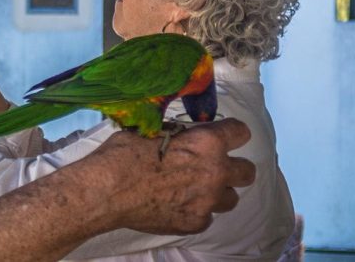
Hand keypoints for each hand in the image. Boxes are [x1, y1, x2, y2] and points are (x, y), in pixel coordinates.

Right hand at [94, 119, 255, 234]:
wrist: (107, 191)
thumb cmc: (124, 154)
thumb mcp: (151, 131)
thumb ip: (176, 135)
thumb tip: (180, 134)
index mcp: (207, 143)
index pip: (240, 132)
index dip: (230, 132)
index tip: (222, 135)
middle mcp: (215, 172)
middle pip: (247, 171)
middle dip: (233, 167)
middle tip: (212, 165)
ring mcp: (208, 202)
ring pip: (231, 198)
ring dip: (217, 192)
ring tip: (194, 188)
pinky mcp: (195, 223)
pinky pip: (207, 216)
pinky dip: (195, 209)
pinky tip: (175, 203)